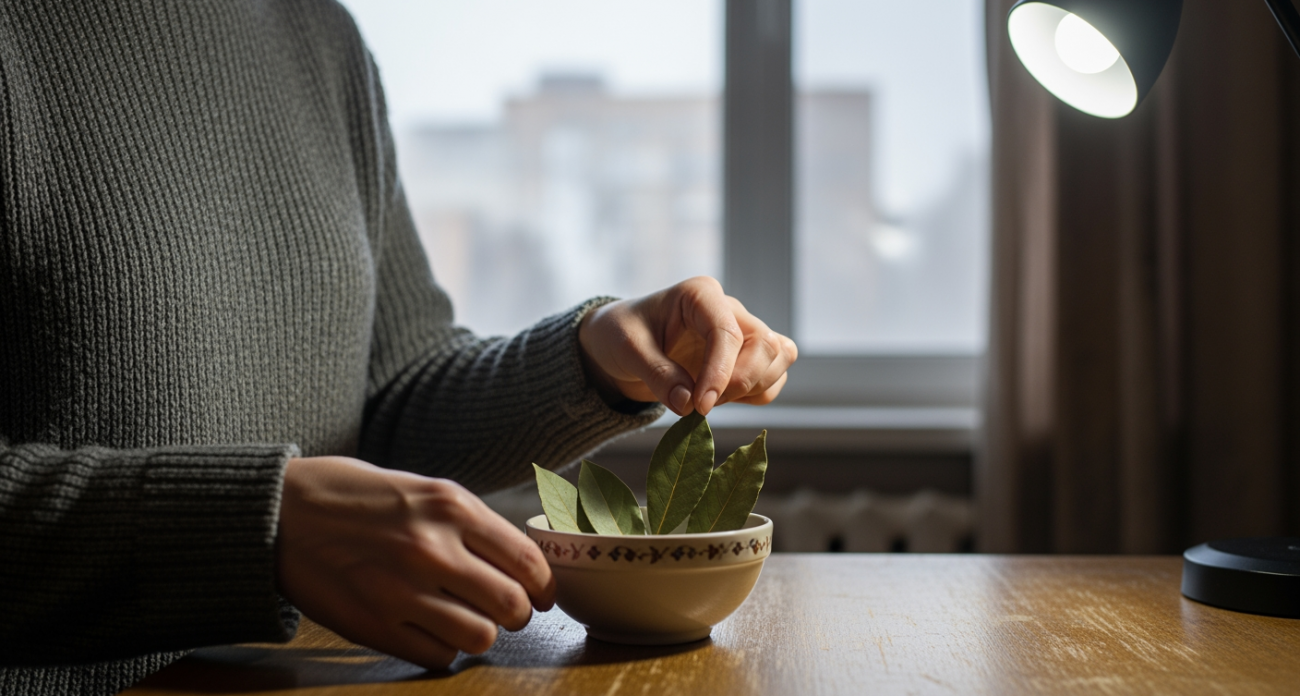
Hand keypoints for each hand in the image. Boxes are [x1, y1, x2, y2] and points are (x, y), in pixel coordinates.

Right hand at [276, 457, 554, 669]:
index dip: (544, 586)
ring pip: (480, 637)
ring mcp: (403, 591)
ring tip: (465, 621)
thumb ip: (469, 523)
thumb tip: (517, 561)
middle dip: (519, 614)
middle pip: (512, 606)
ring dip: (480, 634)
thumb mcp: (422, 489)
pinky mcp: (375, 625)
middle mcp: (433, 549)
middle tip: (507, 612)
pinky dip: (442, 649)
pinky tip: (429, 630)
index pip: (527, 561)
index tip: (542, 595)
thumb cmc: (353, 496)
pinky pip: (437, 656)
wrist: (281, 512)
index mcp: (451, 507)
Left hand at [578, 276, 797, 415]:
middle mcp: (729, 309)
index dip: (720, 372)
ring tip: (707, 400)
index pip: (728, 332)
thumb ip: (656, 374)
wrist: (622, 343)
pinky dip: (755, 395)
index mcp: (700, 295)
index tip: (700, 406)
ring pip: (780, 358)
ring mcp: (744, 331)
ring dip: (752, 388)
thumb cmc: (622, 334)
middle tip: (700, 404)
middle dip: (739, 382)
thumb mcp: (627, 350)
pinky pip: (773, 377)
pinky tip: (720, 399)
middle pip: (766, 345)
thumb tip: (687, 403)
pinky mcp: (749, 356)